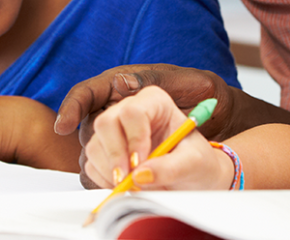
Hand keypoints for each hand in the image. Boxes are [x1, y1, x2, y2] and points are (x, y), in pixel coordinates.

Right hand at [84, 86, 233, 190]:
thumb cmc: (198, 163)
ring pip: (95, 146)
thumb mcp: (193, 164)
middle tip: (128, 180)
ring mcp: (115, 131)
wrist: (193, 179)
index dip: (133, 138)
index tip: (140, 163)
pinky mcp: (105, 152)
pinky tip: (127, 186)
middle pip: (105, 123)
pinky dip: (105, 180)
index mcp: (155, 102)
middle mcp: (130, 111)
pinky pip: (92, 165)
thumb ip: (170, 168)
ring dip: (110, 171)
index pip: (133, 111)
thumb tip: (139, 175)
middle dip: (114, 155)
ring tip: (136, 186)